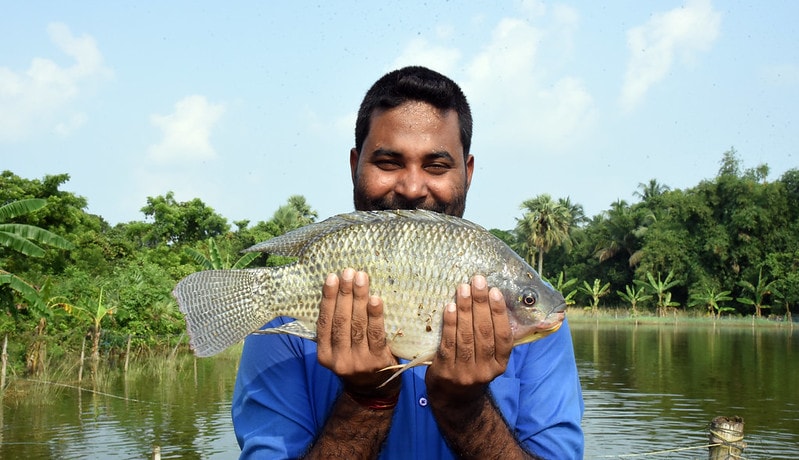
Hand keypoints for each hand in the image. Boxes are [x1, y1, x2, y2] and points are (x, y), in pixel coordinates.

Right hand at [316, 268, 399, 396]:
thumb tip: (338, 292)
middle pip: (341, 321)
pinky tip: (375, 299)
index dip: (328, 298)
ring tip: (361, 278)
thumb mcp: (338, 351)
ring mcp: (359, 361)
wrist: (373, 391)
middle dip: (345, 294)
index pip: (324, 322)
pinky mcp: (378, 361)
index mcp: (324, 355)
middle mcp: (339, 359)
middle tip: (349, 272)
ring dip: (359, 298)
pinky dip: (375, 315)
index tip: (331, 278)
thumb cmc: (355, 361)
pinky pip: (376, 334)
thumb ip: (335, 329)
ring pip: (357, 325)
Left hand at [425, 275, 512, 402]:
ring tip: (462, 289)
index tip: (495, 291)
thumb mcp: (489, 359)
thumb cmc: (473, 368)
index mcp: (500, 364)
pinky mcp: (446, 371)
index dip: (499, 313)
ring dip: (464, 309)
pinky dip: (450, 324)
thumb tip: (494, 299)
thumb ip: (493, 336)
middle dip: (481, 304)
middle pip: (484, 332)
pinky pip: (448, 343)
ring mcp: (465, 372)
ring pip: (466, 336)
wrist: (453, 399)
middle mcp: (485, 370)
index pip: (503, 336)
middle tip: (477, 281)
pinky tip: (449, 307)